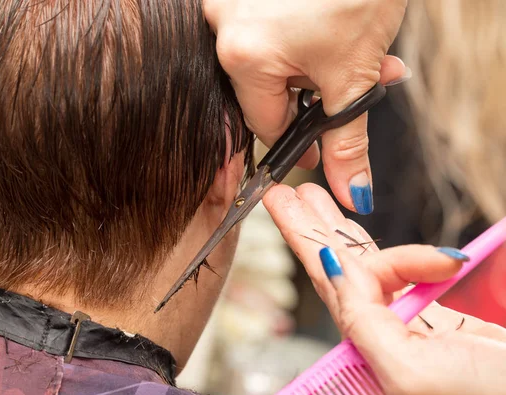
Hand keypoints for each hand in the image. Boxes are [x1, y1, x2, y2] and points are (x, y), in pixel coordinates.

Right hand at [204, 0, 408, 213]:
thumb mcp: (355, 73)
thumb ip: (348, 142)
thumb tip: (350, 192)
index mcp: (242, 55)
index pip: (264, 123)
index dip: (300, 139)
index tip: (321, 146)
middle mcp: (222, 26)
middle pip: (266, 91)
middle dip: (315, 96)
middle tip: (353, 86)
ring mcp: (229, 2)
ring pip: (269, 60)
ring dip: (313, 67)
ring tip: (352, 53)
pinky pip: (265, 32)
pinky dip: (299, 40)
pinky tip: (328, 32)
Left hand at [264, 183, 505, 394]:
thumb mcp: (409, 370)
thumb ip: (362, 320)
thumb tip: (333, 270)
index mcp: (363, 354)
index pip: (328, 285)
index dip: (304, 241)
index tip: (284, 207)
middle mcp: (380, 339)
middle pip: (340, 272)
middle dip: (316, 230)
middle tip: (291, 195)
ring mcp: (408, 327)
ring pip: (373, 270)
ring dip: (349, 234)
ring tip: (322, 203)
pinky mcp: (438, 321)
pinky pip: (409, 276)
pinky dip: (402, 254)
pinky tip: (376, 238)